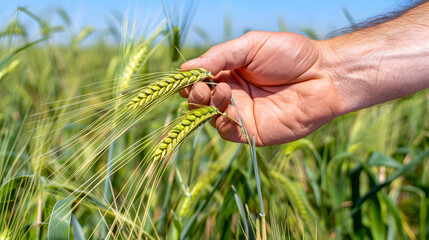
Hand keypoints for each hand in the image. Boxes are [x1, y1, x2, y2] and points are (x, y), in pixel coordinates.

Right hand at [180, 31, 340, 145]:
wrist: (325, 76)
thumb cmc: (291, 55)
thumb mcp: (251, 46)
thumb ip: (219, 56)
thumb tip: (185, 68)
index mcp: (230, 72)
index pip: (199, 79)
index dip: (191, 79)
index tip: (190, 76)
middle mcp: (233, 95)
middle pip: (200, 101)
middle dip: (196, 94)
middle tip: (204, 87)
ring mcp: (242, 115)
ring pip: (209, 117)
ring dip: (208, 106)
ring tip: (224, 91)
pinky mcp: (253, 133)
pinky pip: (227, 132)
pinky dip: (220, 123)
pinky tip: (228, 110)